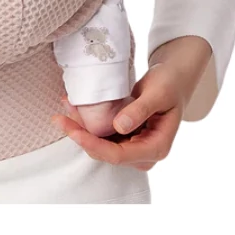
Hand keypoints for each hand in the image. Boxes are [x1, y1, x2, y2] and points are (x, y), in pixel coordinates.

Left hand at [50, 36, 211, 170]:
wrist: (174, 78)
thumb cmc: (170, 84)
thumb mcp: (158, 93)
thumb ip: (139, 110)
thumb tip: (118, 127)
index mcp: (156, 147)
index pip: (119, 155)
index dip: (93, 145)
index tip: (73, 131)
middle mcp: (144, 153)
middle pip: (106, 153)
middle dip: (81, 136)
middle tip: (60, 117)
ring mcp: (134, 146)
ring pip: (101, 145)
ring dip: (81, 128)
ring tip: (65, 107)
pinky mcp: (126, 137)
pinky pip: (103, 135)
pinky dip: (88, 123)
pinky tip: (74, 108)